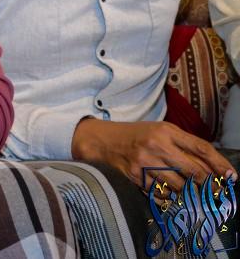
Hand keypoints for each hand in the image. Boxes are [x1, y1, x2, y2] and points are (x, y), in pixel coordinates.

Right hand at [71, 119, 234, 192]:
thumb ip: (183, 144)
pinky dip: (169, 196)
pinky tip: (169, 192)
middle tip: (216, 190)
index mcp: (165, 131)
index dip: (219, 163)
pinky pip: (162, 194)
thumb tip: (211, 166)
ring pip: (180, 186)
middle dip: (209, 183)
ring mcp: (145, 163)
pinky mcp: (135, 178)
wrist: (101, 140)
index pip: (201, 148)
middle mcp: (156, 146)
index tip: (231, 175)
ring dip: (189, 192)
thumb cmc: (135, 135)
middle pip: (194, 171)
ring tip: (191, 192)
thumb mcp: (159, 131)